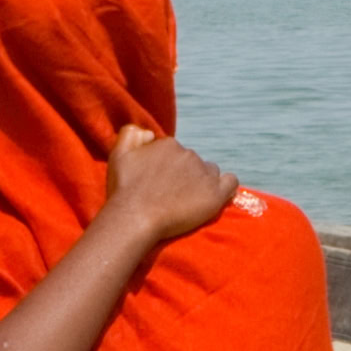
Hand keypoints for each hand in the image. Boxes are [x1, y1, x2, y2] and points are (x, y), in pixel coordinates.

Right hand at [105, 126, 237, 245]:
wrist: (135, 217)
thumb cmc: (124, 189)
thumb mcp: (118, 153)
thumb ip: (131, 134)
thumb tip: (150, 134)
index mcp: (169, 145)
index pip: (175, 154)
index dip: (168, 169)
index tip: (160, 184)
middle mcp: (188, 154)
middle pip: (192, 163)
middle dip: (184, 176)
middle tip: (170, 196)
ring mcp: (203, 173)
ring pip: (210, 173)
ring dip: (201, 183)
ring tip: (187, 201)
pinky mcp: (215, 193)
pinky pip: (231, 182)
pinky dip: (226, 187)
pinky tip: (215, 197)